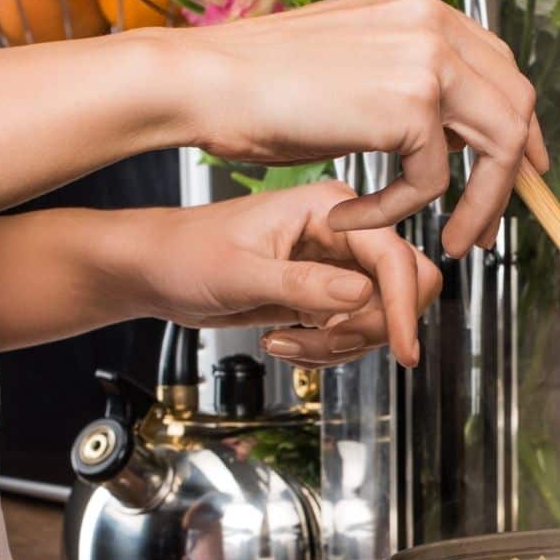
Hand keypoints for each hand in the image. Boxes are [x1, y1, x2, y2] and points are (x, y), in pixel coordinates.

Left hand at [115, 180, 439, 368]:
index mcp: (329, 209)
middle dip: (371, 327)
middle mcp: (341, 233)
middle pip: (403, 287)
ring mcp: (336, 265)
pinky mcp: (325, 294)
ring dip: (340, 344)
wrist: (156, 270)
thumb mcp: (242, 273)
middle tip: (326, 343)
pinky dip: (328, 350)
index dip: (402, 307)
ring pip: (378, 317)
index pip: (394, 259)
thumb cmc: (185, 253)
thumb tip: (362, 293)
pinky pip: (353, 331)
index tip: (401, 349)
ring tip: (288, 342)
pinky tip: (287, 342)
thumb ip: (304, 284)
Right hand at [177, 0, 547, 256]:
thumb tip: (446, 127)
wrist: (205, 82)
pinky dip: (396, 211)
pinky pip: (432, 180)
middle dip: (512, 172)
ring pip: (497, 144)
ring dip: (480, 205)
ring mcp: (427, 56)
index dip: (515, 123)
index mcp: (417, 5)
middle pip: (516, 101)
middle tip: (491, 223)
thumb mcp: (352, 71)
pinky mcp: (412, 103)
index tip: (514, 169)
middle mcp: (431, 20)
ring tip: (451, 243)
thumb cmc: (257, 86)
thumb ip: (405, 84)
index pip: (498, 64)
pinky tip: (350, 217)